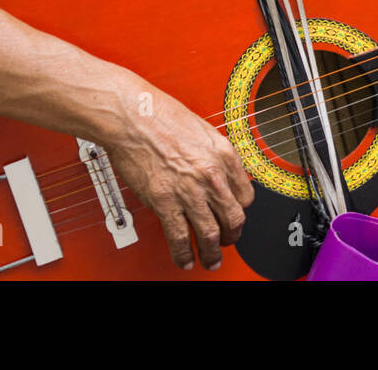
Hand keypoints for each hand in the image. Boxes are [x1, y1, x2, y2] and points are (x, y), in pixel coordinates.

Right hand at [102, 87, 253, 270]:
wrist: (133, 117)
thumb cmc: (161, 116)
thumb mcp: (202, 130)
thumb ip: (213, 155)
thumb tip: (217, 173)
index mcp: (224, 155)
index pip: (245, 195)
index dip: (240, 209)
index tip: (234, 215)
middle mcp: (212, 175)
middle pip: (233, 218)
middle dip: (231, 235)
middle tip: (227, 242)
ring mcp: (189, 190)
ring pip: (210, 233)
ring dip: (212, 252)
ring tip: (210, 261)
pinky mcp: (165, 202)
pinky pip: (179, 236)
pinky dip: (184, 253)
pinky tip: (185, 259)